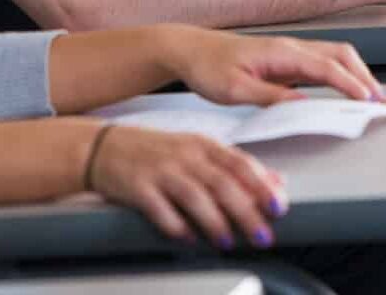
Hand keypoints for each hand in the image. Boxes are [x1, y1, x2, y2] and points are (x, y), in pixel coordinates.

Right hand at [88, 124, 285, 248]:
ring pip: (195, 196)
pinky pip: (161, 210)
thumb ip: (234, 166)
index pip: (239, 163)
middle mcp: (185, 155)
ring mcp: (161, 171)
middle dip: (246, 211)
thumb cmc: (157, 151)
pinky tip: (188, 238)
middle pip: (222, 183)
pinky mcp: (138, 188)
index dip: (262, 185)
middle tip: (262, 234)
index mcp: (203, 144)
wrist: (106, 147)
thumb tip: (275, 181)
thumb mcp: (198, 150)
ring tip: (228, 241)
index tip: (279, 206)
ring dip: (215, 222)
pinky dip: (177, 226)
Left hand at [165, 28, 385, 104]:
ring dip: (358, 73)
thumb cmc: (208, 68)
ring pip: (336, 55)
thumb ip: (270, 97)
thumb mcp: (233, 90)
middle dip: (365, 76)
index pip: (326, 66)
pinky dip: (344, 73)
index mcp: (281, 52)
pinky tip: (348, 90)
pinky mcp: (288, 59)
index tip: (368, 100)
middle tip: (383, 102)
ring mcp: (292, 51)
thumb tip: (303, 106)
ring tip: (374, 97)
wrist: (191, 49)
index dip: (350, 83)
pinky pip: (324, 62)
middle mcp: (292, 47)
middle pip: (341, 55)